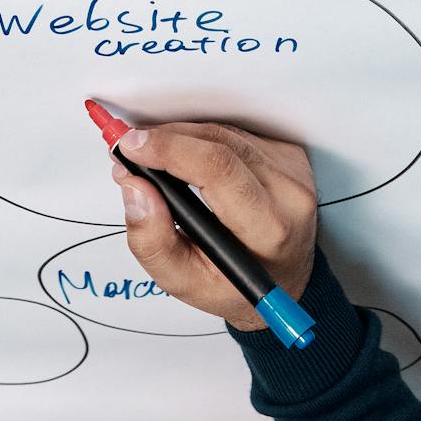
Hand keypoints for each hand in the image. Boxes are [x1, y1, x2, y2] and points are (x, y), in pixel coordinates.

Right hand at [112, 121, 317, 331]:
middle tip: (127, 151)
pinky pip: (236, 134)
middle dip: (165, 141)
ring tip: (150, 158)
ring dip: (180, 139)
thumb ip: (153, 242)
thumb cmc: (233, 286)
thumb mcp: (185, 282)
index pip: (219, 171)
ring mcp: (293, 171)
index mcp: (268, 230)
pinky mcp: (290, 156)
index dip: (170, 151)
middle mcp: (289, 194)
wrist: (279, 281)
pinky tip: (184, 158)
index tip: (130, 147)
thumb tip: (134, 189)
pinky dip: (202, 141)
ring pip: (224, 134)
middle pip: (219, 144)